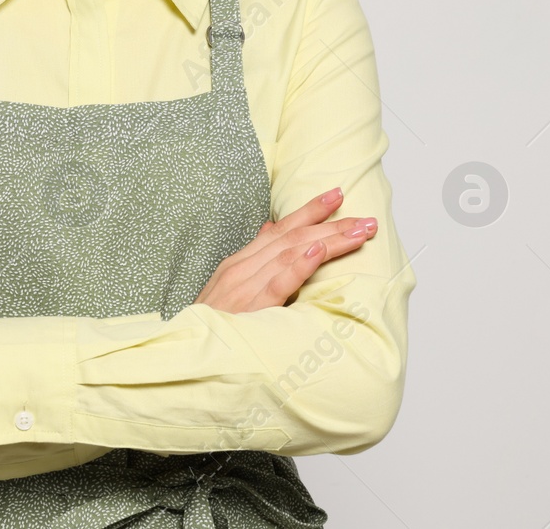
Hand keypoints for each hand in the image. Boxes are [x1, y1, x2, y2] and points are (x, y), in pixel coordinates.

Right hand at [193, 187, 376, 313]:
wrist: (183, 353)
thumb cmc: (210, 325)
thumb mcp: (229, 288)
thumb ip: (253, 260)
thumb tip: (271, 230)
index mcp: (239, 263)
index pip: (281, 229)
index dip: (310, 210)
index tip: (338, 196)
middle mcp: (242, 268)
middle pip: (292, 237)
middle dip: (331, 224)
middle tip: (366, 219)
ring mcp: (244, 288)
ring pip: (291, 253)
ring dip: (328, 240)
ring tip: (357, 232)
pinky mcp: (248, 310)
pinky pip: (277, 283)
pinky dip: (299, 265)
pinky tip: (318, 253)